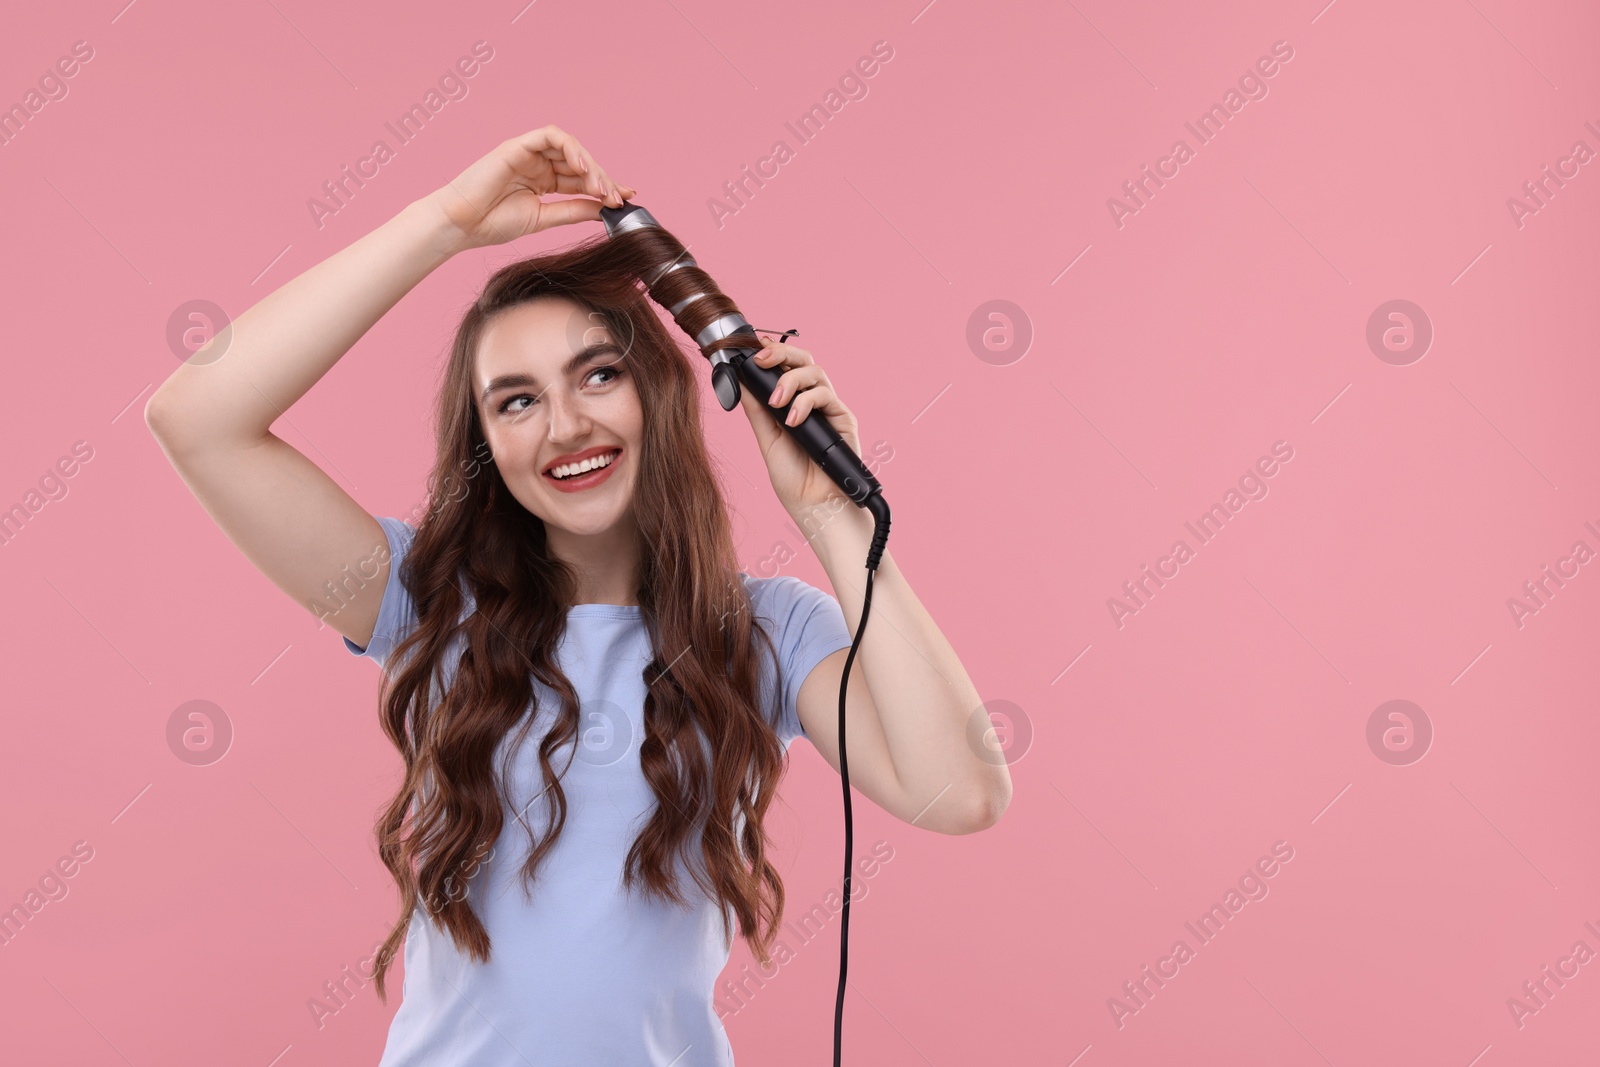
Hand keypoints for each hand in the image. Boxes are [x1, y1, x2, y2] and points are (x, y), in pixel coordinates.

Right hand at [423, 125, 636, 250]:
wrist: (462, 225)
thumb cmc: (493, 223)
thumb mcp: (543, 218)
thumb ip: (573, 210)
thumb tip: (604, 210)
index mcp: (544, 182)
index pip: (581, 179)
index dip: (605, 187)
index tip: (627, 199)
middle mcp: (539, 164)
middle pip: (580, 163)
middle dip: (603, 179)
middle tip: (617, 198)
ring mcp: (529, 153)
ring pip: (569, 147)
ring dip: (590, 164)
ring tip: (601, 187)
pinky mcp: (518, 145)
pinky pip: (550, 136)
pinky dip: (570, 147)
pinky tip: (582, 166)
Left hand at [737, 335, 862, 518]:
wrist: (814, 505)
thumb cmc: (793, 478)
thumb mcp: (766, 438)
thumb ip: (756, 409)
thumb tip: (740, 380)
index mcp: (792, 404)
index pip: (784, 368)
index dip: (771, 353)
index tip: (753, 347)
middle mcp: (811, 401)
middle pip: (803, 360)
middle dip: (782, 353)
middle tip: (762, 359)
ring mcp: (828, 408)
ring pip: (815, 372)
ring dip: (791, 380)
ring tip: (778, 402)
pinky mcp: (843, 418)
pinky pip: (826, 395)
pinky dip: (806, 402)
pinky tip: (793, 420)